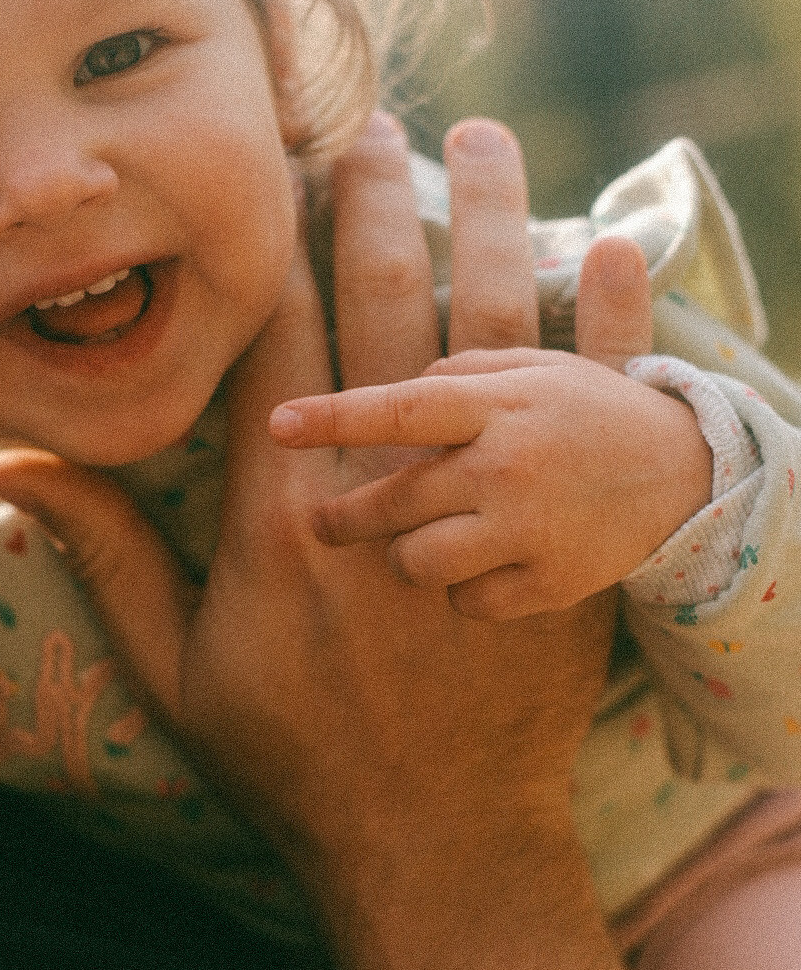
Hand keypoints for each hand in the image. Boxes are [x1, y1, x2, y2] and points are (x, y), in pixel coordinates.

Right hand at [0, 116, 646, 969]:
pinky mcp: (560, 532)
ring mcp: (482, 500)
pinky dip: (609, 320)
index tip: (272, 159)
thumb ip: (102, 552)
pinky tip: (618, 243)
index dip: (272, 236)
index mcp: (283, 503)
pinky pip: (592, 403)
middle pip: (380, 302)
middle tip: (376, 118)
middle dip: (373, 199)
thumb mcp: (171, 666)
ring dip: (488, 220)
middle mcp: (385, 480)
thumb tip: (7, 466)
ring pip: (489, 327)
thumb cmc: (289, 758)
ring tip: (484, 135)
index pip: (275, 332)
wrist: (433, 843)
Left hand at [271, 240, 713, 619]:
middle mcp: (508, 470)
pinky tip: (484, 566)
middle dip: (345, 518)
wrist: (690, 479)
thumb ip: (462, 369)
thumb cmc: (593, 413)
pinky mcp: (549, 587)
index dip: (334, 417)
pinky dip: (464, 589)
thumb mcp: (537, 367)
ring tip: (430, 539)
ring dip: (409, 553)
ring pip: (419, 562)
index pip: (401, 409)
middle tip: (323, 522)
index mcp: (500, 407)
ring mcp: (529, 534)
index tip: (280, 425)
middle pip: (394, 501)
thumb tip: (398, 384)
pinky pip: (468, 602)